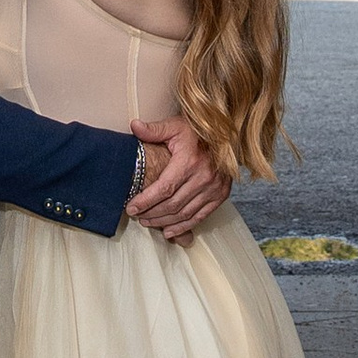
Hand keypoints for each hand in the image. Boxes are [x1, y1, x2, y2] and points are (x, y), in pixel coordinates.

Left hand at [127, 116, 231, 242]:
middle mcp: (204, 177)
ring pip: (184, 214)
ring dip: (164, 222)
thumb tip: (134, 126)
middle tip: (137, 216)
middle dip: (152, 213)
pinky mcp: (220, 195)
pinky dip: (183, 226)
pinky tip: (169, 230)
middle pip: (172, 204)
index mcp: (190, 161)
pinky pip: (200, 217)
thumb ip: (154, 129)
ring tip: (148, 222)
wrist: (225, 135)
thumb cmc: (197, 132)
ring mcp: (214, 188)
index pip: (164, 188)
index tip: (131, 208)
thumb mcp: (175, 126)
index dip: (146, 201)